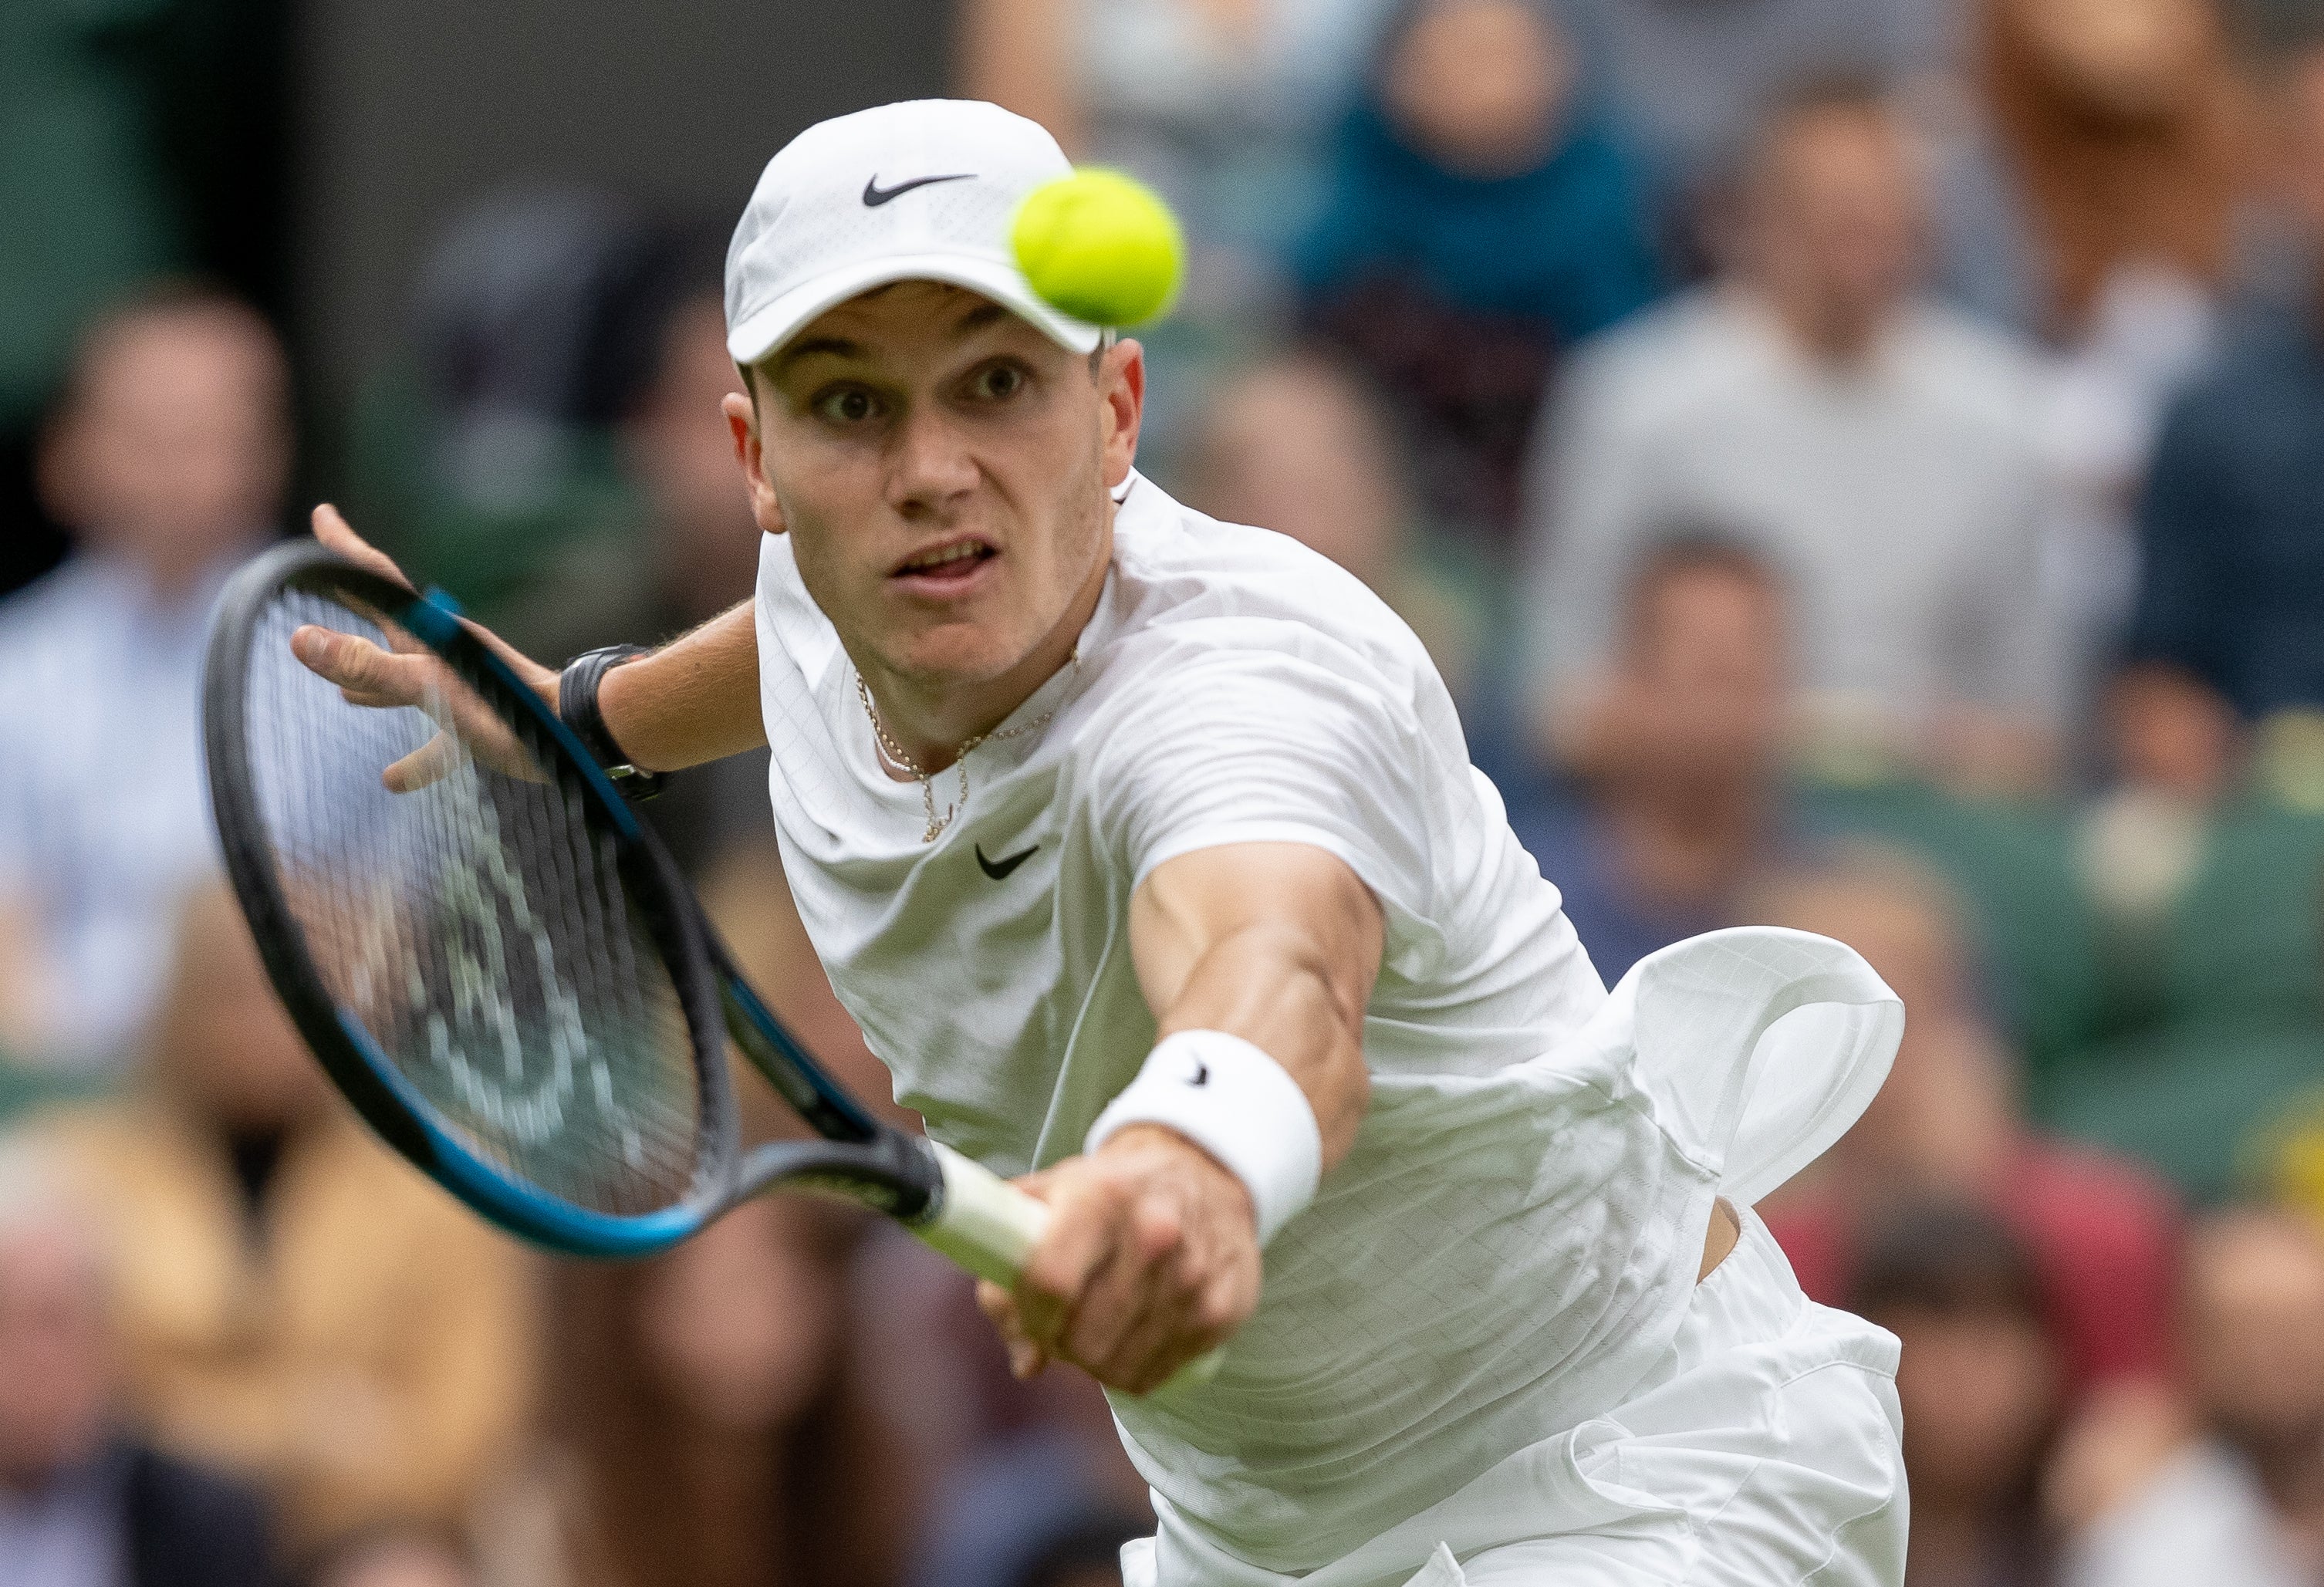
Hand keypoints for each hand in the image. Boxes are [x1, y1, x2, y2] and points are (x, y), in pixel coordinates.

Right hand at [292, 505, 557, 790]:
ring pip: (406, 683)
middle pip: (386, 625)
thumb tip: (300, 639)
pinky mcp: (482, 725)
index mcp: (426, 634)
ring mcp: (461, 688)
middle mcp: (441, 654)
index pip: (377, 580)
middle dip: (354, 610)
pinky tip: (391, 780)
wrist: (580, 736)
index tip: (324, 515)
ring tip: (344, 695)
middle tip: (327, 590)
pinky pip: (437, 740)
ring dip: (375, 684)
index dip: (345, 549)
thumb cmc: (507, 708)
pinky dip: (414, 758)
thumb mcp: (427, 686)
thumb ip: (368, 666)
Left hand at [976, 1124, 1259, 1394]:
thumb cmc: (1113, 1190)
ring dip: (1094, 1360)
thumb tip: (1026, 1363)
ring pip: (1116, 1368)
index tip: (1029, 1312)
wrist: (1204, 1171)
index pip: (1051, 1281)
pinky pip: (1153, 1374)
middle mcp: (1153, 1234)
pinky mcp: (1219, 1311)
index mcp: (1102, 1197)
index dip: (1028, 1313)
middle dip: (1059, 1342)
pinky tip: (1131, 1332)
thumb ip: (1010, 1269)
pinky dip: (1132, 1367)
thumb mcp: (1050, 1196)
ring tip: (1096, 1326)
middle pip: (1082, 1339)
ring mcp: (1192, 1277)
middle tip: (1060, 1325)